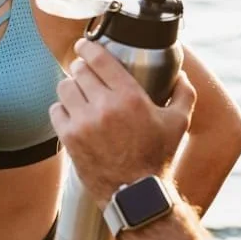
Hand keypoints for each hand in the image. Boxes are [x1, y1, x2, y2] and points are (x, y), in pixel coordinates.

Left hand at [50, 38, 196, 206]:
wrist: (135, 194)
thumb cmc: (157, 157)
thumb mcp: (179, 123)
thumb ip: (184, 93)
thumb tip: (181, 74)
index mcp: (130, 97)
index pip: (99, 58)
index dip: (88, 46)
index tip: (84, 45)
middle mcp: (104, 106)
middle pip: (79, 70)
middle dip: (82, 68)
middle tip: (85, 73)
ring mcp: (83, 123)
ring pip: (65, 87)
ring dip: (71, 87)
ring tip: (79, 93)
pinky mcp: (69, 138)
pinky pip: (56, 110)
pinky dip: (62, 109)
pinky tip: (73, 113)